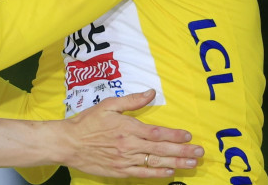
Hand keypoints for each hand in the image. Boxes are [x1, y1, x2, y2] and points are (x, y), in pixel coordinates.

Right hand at [61, 90, 202, 177]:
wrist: (68, 143)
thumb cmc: (87, 122)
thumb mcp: (108, 105)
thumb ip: (131, 101)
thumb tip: (151, 93)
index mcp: (127, 128)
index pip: (157, 133)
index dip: (175, 135)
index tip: (189, 136)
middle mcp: (129, 145)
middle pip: (161, 150)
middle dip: (183, 151)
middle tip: (199, 153)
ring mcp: (125, 160)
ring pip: (155, 163)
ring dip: (176, 163)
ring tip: (192, 164)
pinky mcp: (120, 171)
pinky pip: (142, 174)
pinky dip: (157, 174)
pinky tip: (170, 172)